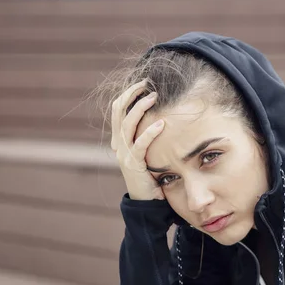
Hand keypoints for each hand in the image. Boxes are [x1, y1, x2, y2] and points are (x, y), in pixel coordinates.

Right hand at [111, 81, 164, 200]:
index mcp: (121, 139)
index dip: (128, 94)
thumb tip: (166, 113)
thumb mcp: (150, 151)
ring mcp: (124, 154)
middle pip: (118, 111)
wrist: (147, 201)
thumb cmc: (153, 174)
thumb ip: (150, 135)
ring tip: (154, 96)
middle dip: (131, 94)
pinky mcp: (133, 164)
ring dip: (140, 108)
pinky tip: (162, 124)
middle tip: (146, 83)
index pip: (118, 109)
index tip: (143, 83)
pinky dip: (150, 132)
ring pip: (126, 124)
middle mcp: (119, 144)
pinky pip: (139, 144)